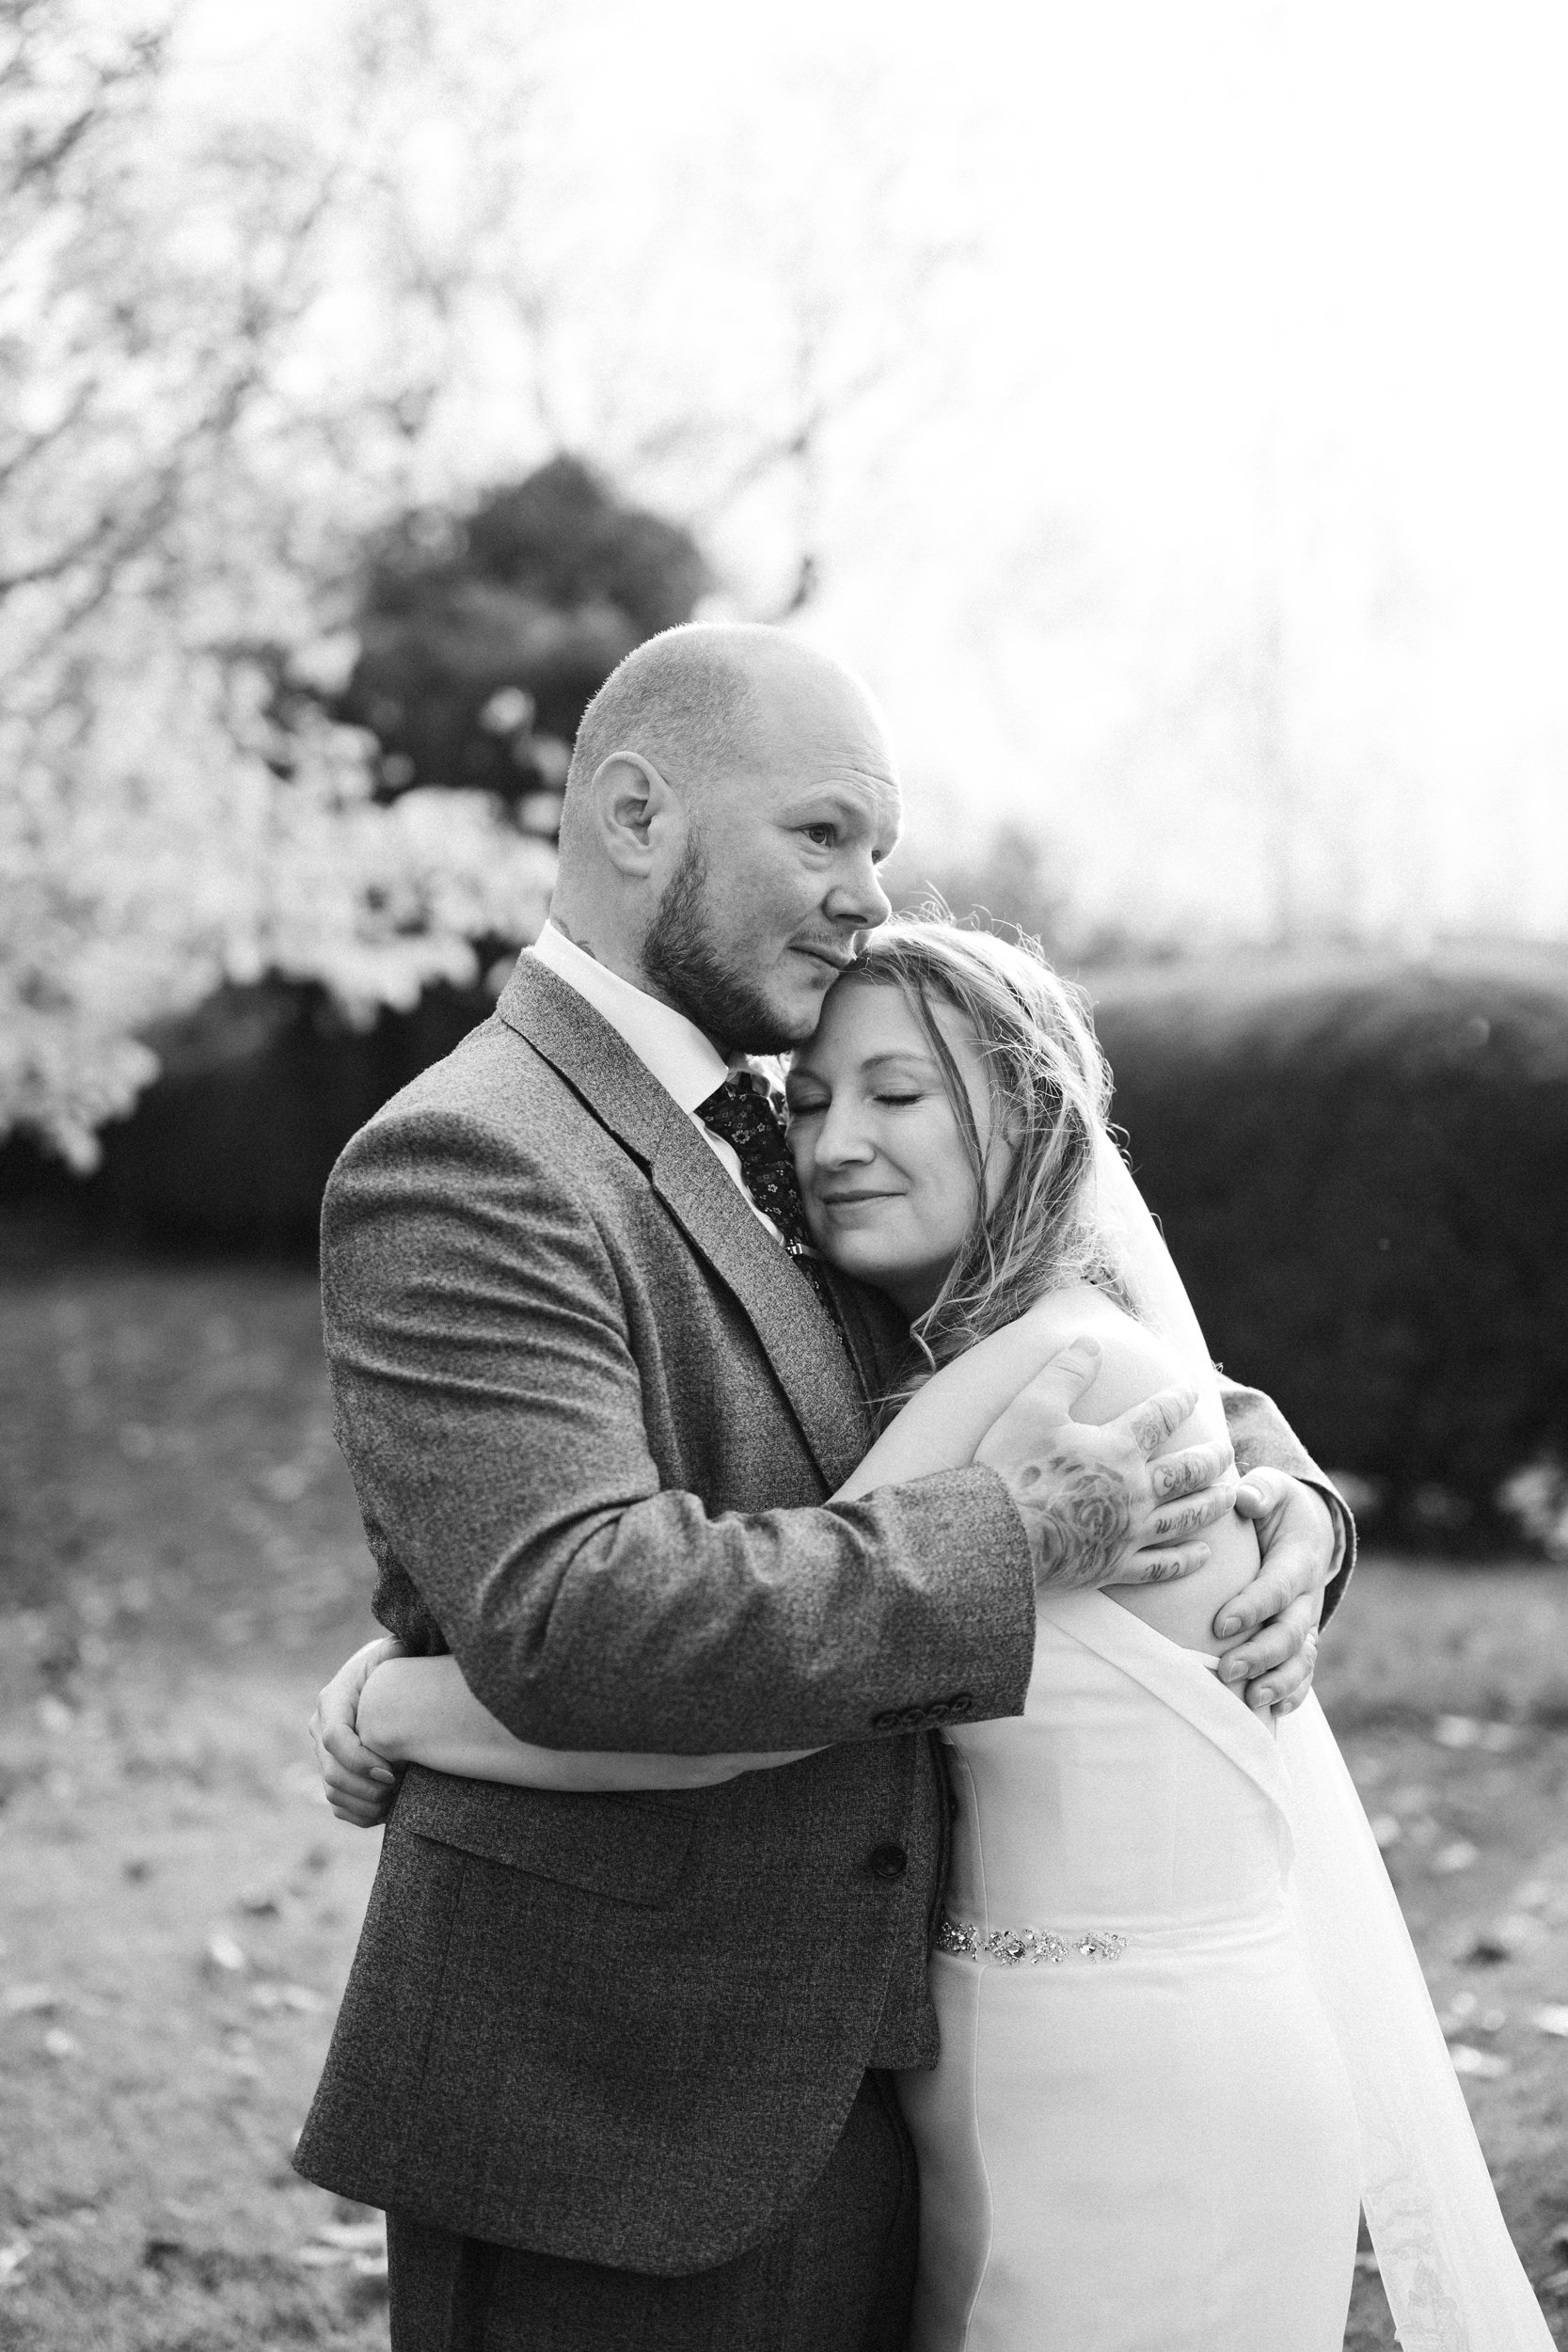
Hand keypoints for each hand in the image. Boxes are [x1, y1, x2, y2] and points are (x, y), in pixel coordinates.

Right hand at [309, 1635, 406, 1826]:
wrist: (381, 1679)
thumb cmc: (393, 1663)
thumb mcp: (393, 1650)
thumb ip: (397, 1649)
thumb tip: (400, 1648)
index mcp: (332, 1700)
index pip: (334, 1739)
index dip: (360, 1760)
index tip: (392, 1770)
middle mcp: (321, 1729)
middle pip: (332, 1773)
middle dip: (367, 1787)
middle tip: (401, 1788)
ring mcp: (324, 1754)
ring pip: (334, 1794)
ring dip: (365, 1804)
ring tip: (397, 1800)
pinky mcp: (334, 1772)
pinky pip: (339, 1806)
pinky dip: (361, 1815)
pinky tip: (388, 1811)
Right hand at [975, 1336, 1238, 1591]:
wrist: (997, 1535)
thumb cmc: (1012, 1467)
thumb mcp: (1033, 1407)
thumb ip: (1066, 1373)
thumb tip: (1091, 1342)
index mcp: (1117, 1448)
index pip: (1159, 1417)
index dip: (1178, 1400)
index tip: (1191, 1391)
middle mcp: (1135, 1490)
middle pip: (1187, 1471)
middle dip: (1211, 1458)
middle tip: (1226, 1451)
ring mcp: (1129, 1531)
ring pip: (1185, 1517)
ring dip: (1211, 1504)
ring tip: (1229, 1496)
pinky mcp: (1115, 1565)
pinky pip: (1161, 1565)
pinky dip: (1186, 1560)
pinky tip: (1203, 1555)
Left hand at [1216, 1470, 1335, 1713]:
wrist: (1307, 1528)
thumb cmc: (1276, 1506)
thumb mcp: (1273, 1488)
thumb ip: (1262, 1490)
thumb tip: (1246, 1498)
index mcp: (1298, 1559)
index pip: (1278, 1587)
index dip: (1254, 1607)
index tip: (1221, 1624)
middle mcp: (1307, 1596)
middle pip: (1291, 1632)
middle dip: (1261, 1654)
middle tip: (1226, 1670)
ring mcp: (1306, 1621)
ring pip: (1300, 1659)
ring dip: (1278, 1682)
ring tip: (1252, 1700)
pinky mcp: (1300, 1639)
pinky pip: (1303, 1671)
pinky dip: (1292, 1693)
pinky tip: (1272, 1711)